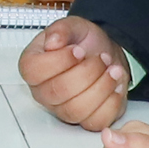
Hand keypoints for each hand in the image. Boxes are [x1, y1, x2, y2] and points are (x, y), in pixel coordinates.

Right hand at [18, 15, 132, 129]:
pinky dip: (112, 102)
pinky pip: (96, 121)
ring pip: (78, 109)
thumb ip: (61, 29)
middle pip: (59, 91)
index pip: (35, 71)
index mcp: (32, 67)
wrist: (105, 55)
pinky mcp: (85, 120)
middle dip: (88, 71)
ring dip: (102, 86)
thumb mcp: (73, 26)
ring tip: (112, 69)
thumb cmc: (84, 43)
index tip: (78, 50)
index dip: (60, 60)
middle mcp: (43, 92)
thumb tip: (52, 42)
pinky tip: (115, 86)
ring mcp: (63, 110)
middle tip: (101, 58)